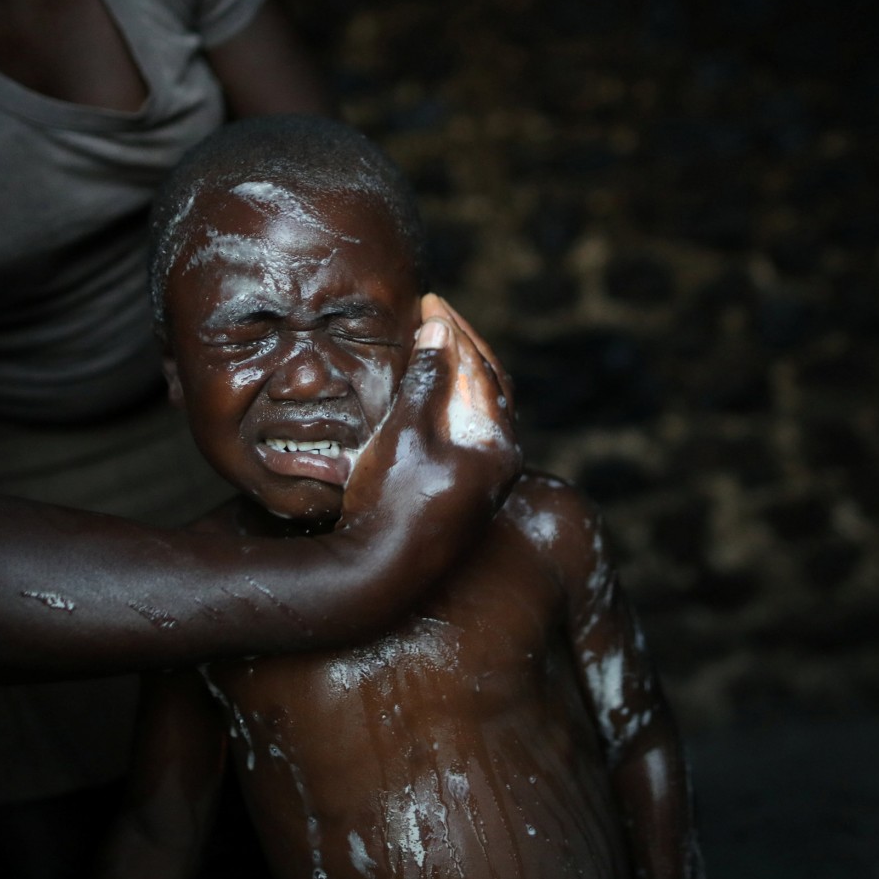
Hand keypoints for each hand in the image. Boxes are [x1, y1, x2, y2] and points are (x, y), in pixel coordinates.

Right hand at [342, 293, 519, 525]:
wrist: (378, 576)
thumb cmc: (392, 502)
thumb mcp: (405, 432)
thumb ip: (426, 378)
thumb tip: (440, 328)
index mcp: (498, 444)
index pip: (484, 368)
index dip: (455, 329)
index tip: (429, 302)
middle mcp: (501, 462)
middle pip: (489, 385)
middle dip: (462, 345)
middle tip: (434, 314)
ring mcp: (484, 480)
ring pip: (478, 409)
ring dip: (456, 372)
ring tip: (430, 342)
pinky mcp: (463, 492)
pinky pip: (465, 432)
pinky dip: (448, 402)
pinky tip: (424, 391)